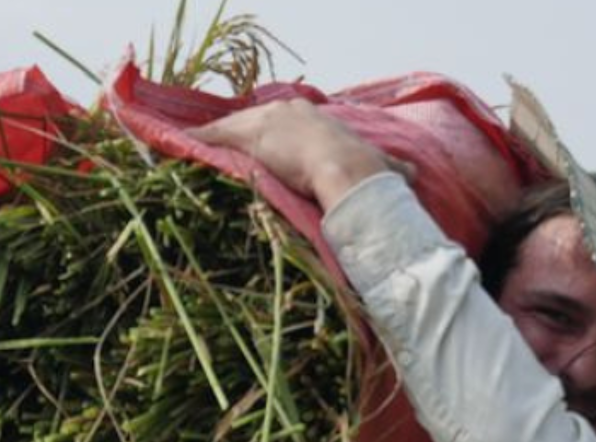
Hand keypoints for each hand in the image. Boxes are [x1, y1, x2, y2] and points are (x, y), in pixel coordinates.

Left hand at [186, 99, 405, 208]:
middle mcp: (289, 113)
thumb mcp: (382, 168)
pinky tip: (180, 147)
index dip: (273, 134)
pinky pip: (211, 138)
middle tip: (222, 144)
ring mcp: (266, 124)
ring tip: (191, 144)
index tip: (268, 145)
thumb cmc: (367, 175)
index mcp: (315, 117)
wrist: (351, 175)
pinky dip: (194, 142)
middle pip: (254, 120)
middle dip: (238, 133)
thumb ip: (397, 170)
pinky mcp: (245, 138)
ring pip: (230, 128)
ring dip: (212, 138)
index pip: (285, 121)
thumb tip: (414, 175)